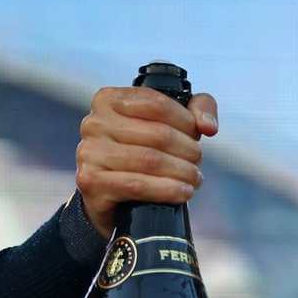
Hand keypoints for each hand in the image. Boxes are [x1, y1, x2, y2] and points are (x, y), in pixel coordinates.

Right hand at [74, 86, 219, 238]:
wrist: (113, 197)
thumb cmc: (144, 153)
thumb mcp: (170, 123)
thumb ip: (196, 109)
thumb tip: (209, 126)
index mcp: (109, 99)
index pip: (157, 103)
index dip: (185, 122)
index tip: (196, 137)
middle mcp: (94, 123)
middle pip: (158, 134)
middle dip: (188, 151)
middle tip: (196, 163)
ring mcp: (88, 152)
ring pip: (150, 160)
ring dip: (182, 172)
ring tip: (194, 179)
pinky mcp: (91, 182)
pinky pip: (138, 185)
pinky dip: (168, 190)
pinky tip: (183, 192)